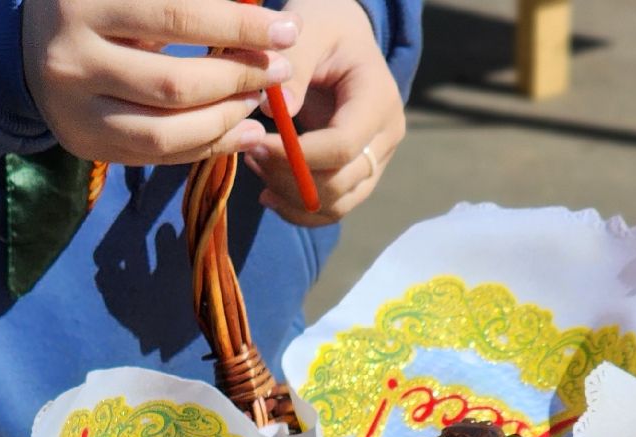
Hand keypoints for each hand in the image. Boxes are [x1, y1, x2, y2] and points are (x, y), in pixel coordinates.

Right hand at [23, 0, 301, 165]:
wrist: (30, 44)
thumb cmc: (104, 3)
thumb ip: (190, 0)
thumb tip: (263, 17)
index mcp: (85, 2)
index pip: (178, 15)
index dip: (240, 24)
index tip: (287, 30)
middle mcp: (71, 60)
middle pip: (174, 83)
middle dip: (239, 79)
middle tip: (277, 71)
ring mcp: (72, 111)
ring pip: (165, 132)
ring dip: (225, 120)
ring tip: (258, 102)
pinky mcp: (83, 144)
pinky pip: (155, 156)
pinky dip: (205, 147)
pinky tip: (241, 131)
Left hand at [243, 0, 405, 225]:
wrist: (341, 40)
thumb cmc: (324, 29)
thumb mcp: (309, 31)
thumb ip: (295, 65)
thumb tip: (278, 111)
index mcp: (379, 99)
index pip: (342, 147)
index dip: (294, 155)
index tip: (253, 142)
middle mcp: (386, 137)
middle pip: (339, 182)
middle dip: (287, 175)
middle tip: (249, 149)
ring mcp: (376, 161)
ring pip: (336, 204)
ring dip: (289, 195)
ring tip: (255, 163)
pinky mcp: (359, 175)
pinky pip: (332, 209)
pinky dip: (297, 209)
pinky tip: (267, 191)